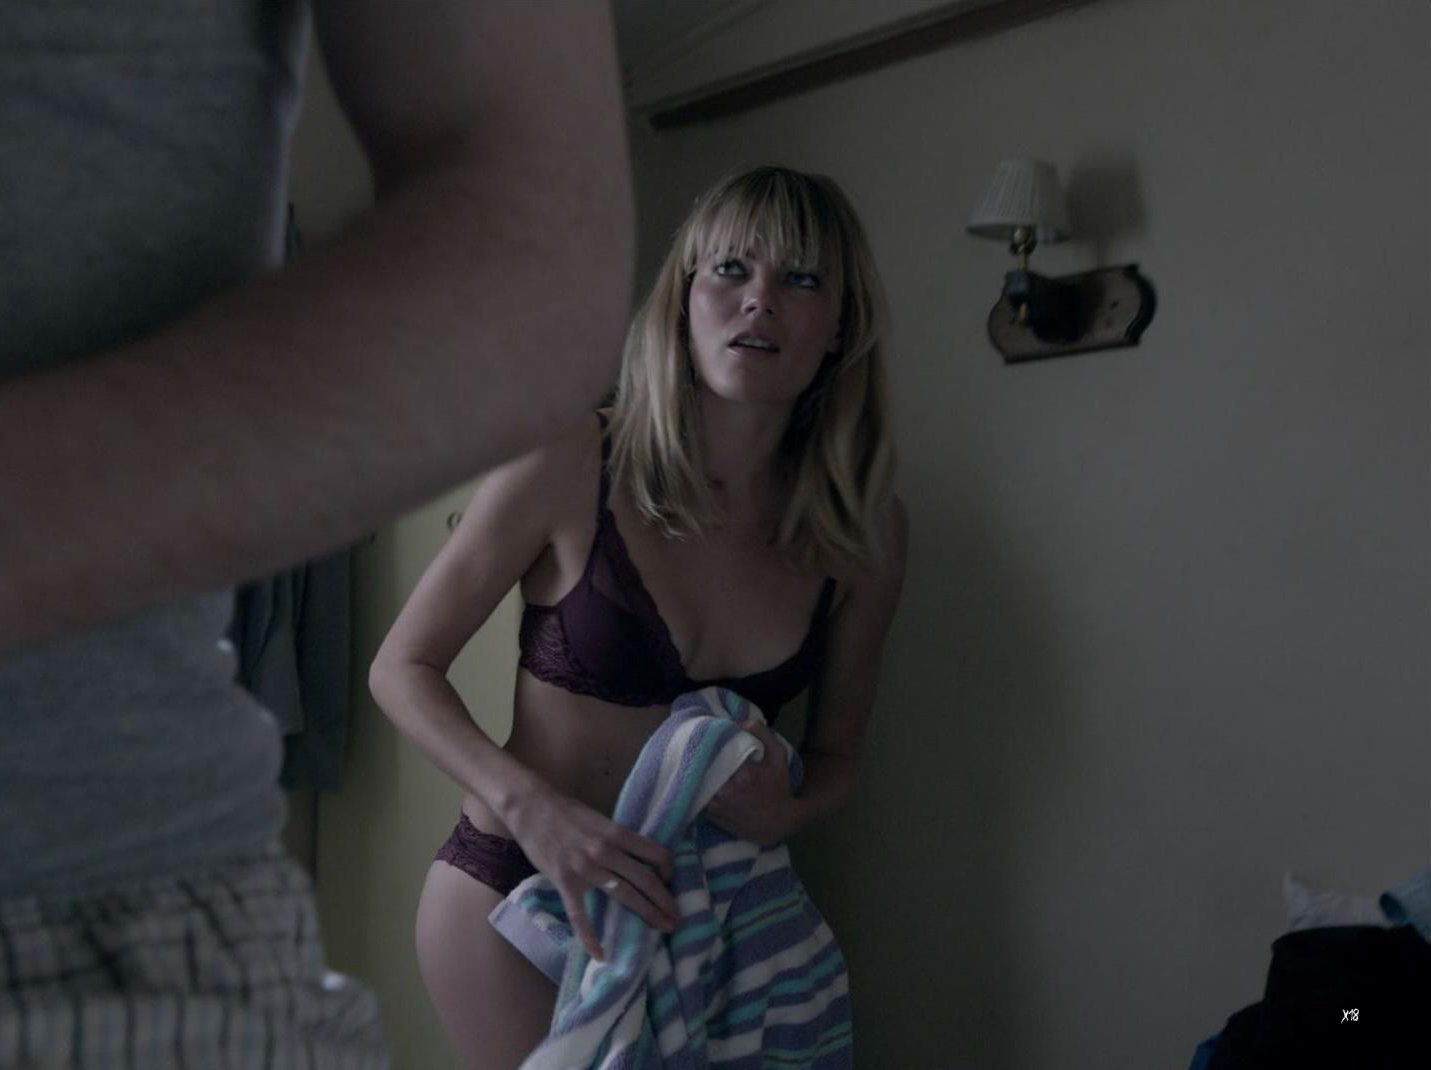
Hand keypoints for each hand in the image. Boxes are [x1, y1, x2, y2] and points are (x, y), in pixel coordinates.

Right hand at [504, 785, 676, 960]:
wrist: (532, 807)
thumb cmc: (566, 811)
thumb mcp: (600, 820)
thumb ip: (617, 839)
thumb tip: (636, 857)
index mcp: (617, 833)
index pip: (655, 853)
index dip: (669, 869)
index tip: (671, 881)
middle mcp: (606, 851)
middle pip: (646, 879)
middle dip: (665, 901)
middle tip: (677, 918)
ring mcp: (586, 869)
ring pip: (625, 895)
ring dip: (647, 913)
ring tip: (663, 928)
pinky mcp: (566, 882)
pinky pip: (580, 915)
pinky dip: (590, 936)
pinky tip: (600, 954)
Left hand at [703, 721, 797, 846]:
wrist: (776, 822)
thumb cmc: (777, 786)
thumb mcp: (778, 755)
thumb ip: (762, 733)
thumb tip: (739, 721)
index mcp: (744, 772)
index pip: (718, 747)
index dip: (712, 736)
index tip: (710, 727)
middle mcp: (727, 789)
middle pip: (704, 762)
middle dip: (701, 750)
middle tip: (699, 738)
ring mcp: (716, 803)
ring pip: (697, 778)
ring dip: (696, 766)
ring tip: (694, 754)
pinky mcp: (709, 813)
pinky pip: (696, 792)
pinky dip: (696, 783)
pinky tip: (698, 774)